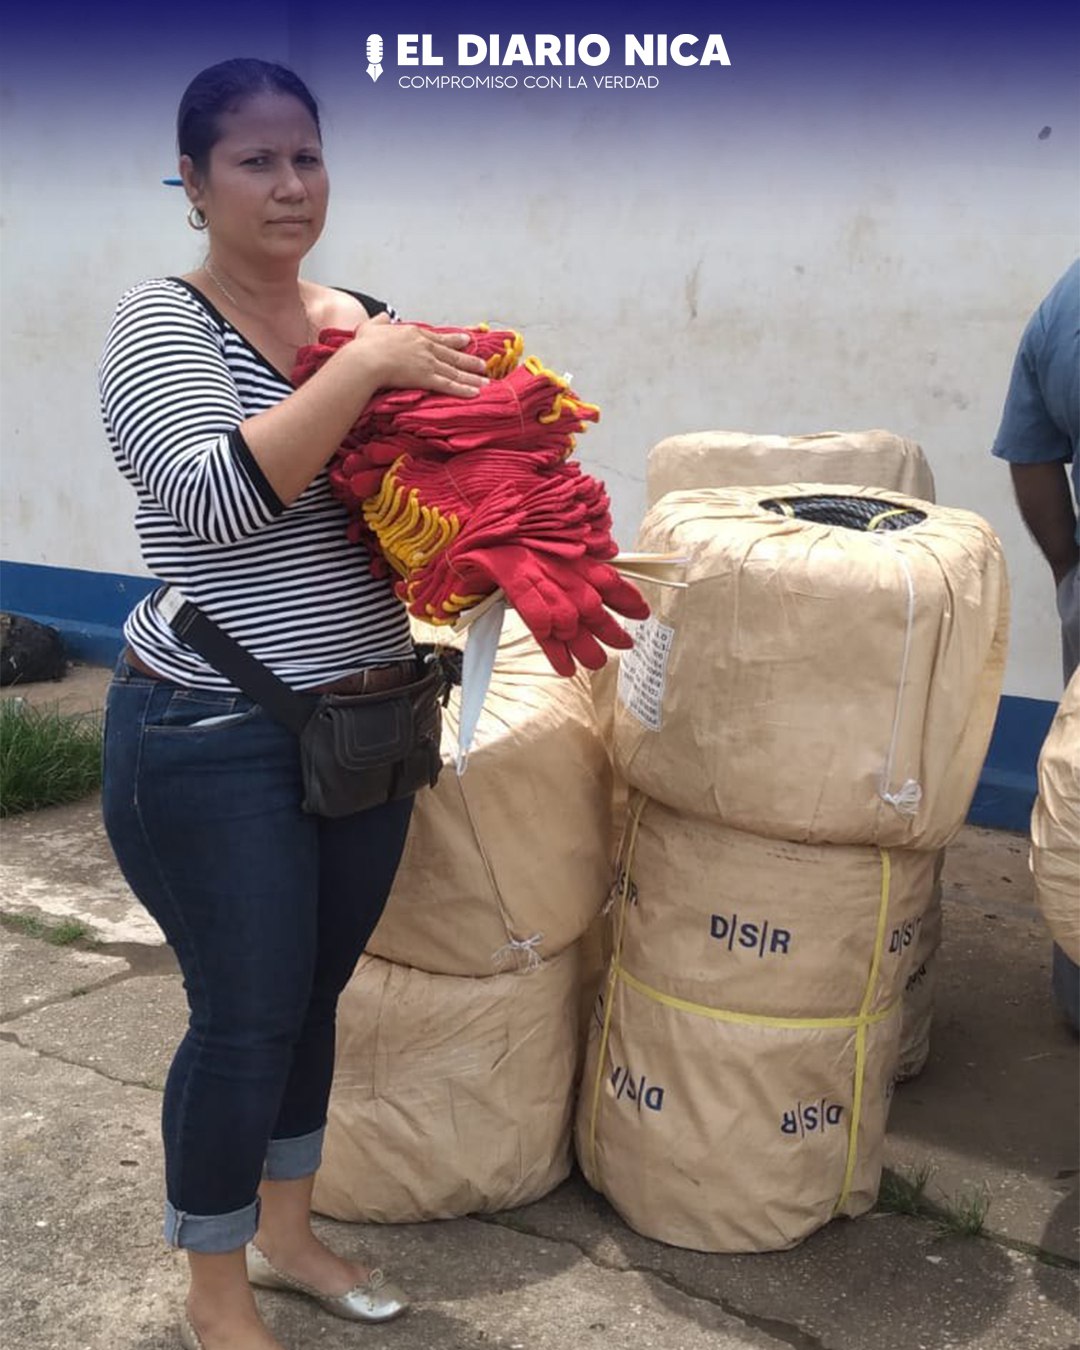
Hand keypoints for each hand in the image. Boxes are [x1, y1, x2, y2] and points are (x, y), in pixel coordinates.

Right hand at [350, 314, 488, 396]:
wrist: (366, 359)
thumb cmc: (365, 345)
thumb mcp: (371, 326)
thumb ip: (380, 321)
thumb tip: (384, 316)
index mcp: (414, 334)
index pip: (439, 338)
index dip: (455, 340)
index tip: (467, 341)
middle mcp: (426, 347)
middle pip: (452, 355)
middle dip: (469, 360)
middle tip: (482, 364)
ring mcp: (428, 362)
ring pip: (455, 371)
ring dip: (472, 377)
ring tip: (485, 381)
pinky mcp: (427, 378)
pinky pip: (449, 385)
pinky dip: (463, 389)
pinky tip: (476, 392)